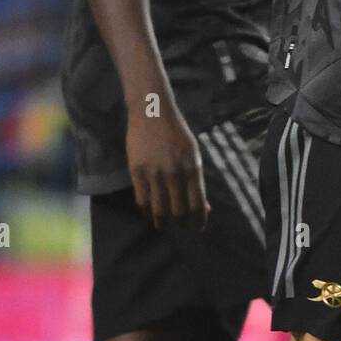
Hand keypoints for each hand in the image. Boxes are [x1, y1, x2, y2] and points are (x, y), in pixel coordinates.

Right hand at [126, 99, 209, 229]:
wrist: (152, 112)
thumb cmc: (176, 134)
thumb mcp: (193, 153)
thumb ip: (196, 179)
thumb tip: (204, 207)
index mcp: (193, 167)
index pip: (198, 204)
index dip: (198, 220)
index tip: (197, 228)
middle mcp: (175, 172)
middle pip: (179, 211)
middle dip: (182, 223)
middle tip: (181, 227)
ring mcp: (155, 172)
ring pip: (159, 209)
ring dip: (163, 221)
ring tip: (163, 224)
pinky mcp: (137, 171)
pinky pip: (142, 200)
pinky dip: (146, 212)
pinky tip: (149, 214)